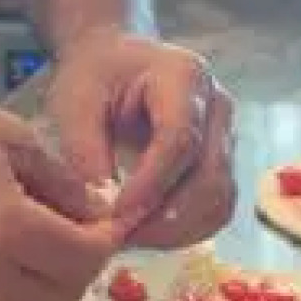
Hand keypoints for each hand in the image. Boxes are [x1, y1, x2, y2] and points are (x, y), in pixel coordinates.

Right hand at [0, 85, 119, 300]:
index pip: (84, 259)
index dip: (107, 241)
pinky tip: (12, 246)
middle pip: (62, 300)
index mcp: (6, 227)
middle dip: (84, 270)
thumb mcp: (12, 137)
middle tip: (84, 234)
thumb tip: (98, 212)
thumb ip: (63, 182)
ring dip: (52, 284)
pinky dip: (18, 285)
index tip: (109, 220)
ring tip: (50, 241)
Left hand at [48, 32, 236, 248]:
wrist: (112, 62)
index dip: (151, 185)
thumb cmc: (92, 76)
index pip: (179, 140)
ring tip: (132, 238)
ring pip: (220, 199)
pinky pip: (217, 208)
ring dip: (178, 230)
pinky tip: (149, 234)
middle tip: (121, 237)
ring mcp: (225, 135)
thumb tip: (105, 214)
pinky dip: (187, 230)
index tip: (116, 215)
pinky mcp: (221, 162)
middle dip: (166, 218)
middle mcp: (217, 106)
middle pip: (210, 176)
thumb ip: (87, 155)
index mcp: (182, 76)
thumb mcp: (75, 105)